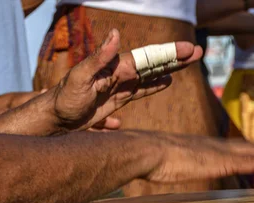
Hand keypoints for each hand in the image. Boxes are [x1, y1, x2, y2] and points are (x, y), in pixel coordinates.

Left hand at [51, 29, 202, 131]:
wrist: (55, 118)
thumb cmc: (64, 98)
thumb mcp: (80, 76)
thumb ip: (99, 57)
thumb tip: (116, 34)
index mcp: (115, 67)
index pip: (148, 57)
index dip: (169, 53)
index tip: (188, 49)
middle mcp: (120, 74)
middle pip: (154, 64)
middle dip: (176, 58)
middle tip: (198, 52)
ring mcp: (120, 86)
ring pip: (150, 76)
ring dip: (170, 69)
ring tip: (189, 64)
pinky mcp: (116, 100)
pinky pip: (141, 91)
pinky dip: (155, 86)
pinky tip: (166, 83)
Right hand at [140, 132, 253, 182]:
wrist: (146, 151)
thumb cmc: (149, 157)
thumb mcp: (164, 162)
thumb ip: (170, 164)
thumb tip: (163, 168)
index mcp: (203, 148)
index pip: (233, 148)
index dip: (252, 149)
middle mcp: (215, 146)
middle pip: (249, 147)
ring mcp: (219, 152)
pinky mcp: (220, 160)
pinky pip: (250, 161)